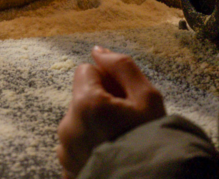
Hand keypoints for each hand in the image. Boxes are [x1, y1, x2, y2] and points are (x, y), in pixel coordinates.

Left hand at [58, 47, 164, 177]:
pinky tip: (110, 156)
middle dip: (100, 103)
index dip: (107, 81)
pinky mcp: (67, 170)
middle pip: (81, 97)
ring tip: (119, 141)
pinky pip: (76, 147)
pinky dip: (89, 148)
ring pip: (78, 122)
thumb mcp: (148, 99)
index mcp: (85, 104)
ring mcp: (65, 152)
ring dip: (94, 125)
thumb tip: (98, 51)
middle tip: (125, 122)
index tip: (124, 100)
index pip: (86, 70)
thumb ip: (122, 67)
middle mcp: (68, 126)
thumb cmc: (153, 142)